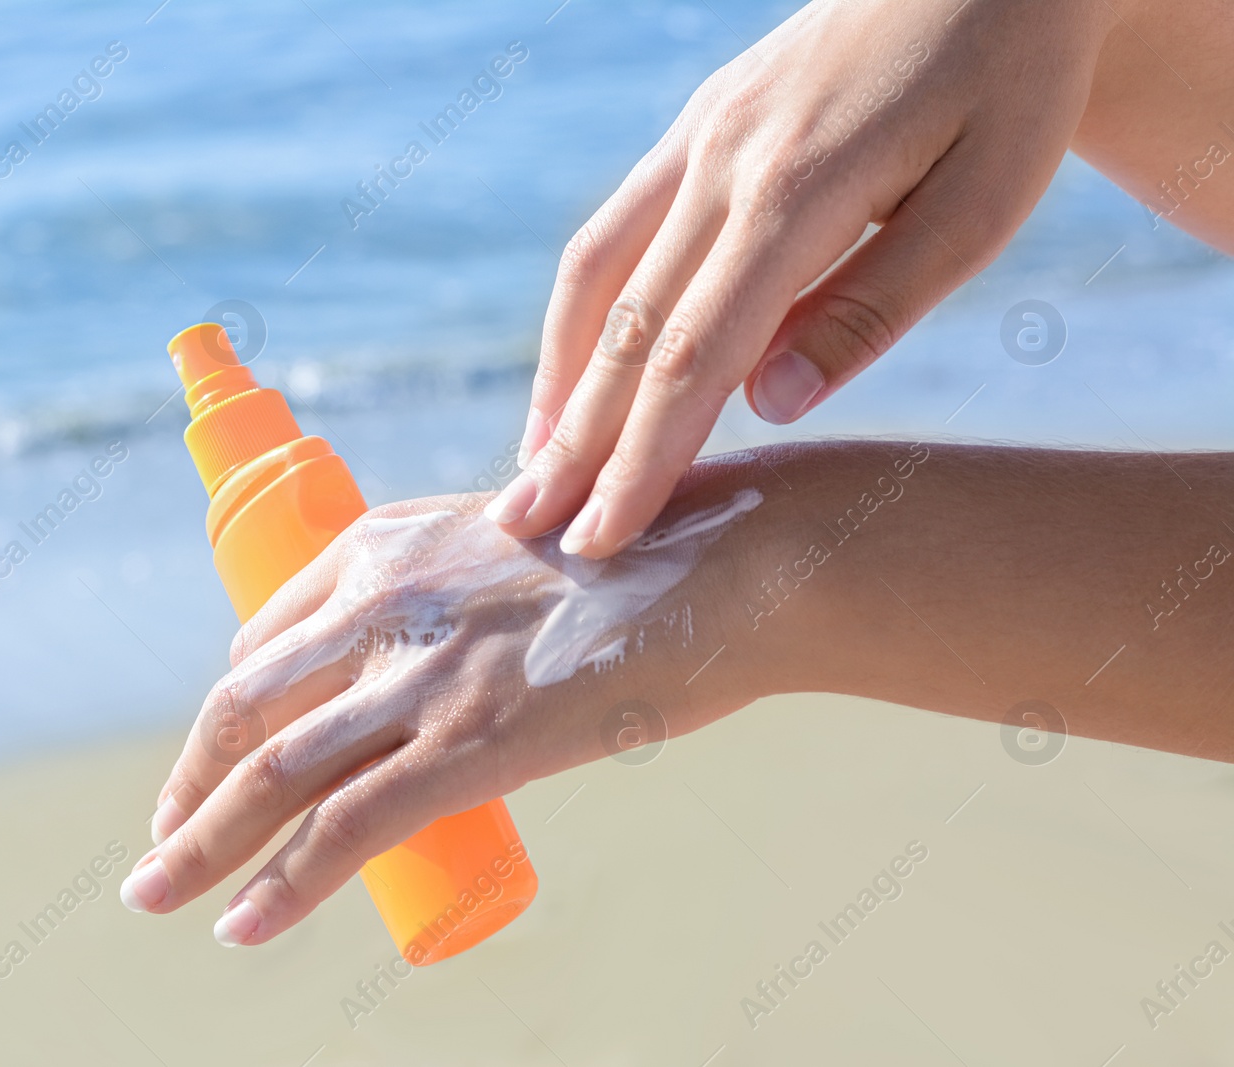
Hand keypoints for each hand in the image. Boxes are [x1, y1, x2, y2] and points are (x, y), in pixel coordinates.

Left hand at [119, 477, 766, 943]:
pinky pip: (342, 829)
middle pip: (242, 705)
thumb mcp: (522, 544)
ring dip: (196, 846)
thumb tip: (465, 647)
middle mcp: (381, 601)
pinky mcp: (467, 744)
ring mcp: (420, 676)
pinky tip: (238, 928)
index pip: (268, 635)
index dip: (233, 706)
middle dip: (189, 781)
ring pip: (268, 773)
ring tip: (153, 894)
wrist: (731, 560)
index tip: (224, 754)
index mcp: (387, 544)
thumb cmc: (649, 554)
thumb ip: (470, 587)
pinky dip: (278, 887)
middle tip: (163, 839)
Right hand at [489, 0, 1110, 556]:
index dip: (642, 456)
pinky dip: (579, 314)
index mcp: (797, 192)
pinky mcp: (695, 128)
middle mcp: (722, 163)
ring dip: (558, 379)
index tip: (605, 537)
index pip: (694, 355)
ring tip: (534, 465)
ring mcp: (697, 138)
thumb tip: (765, 405)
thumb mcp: (983, 203)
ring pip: (596, 276)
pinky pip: (612, 231)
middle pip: (626, 328)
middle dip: (573, 440)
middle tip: (525, 530)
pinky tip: (575, 370)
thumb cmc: (1009, 88)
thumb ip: (872, 307)